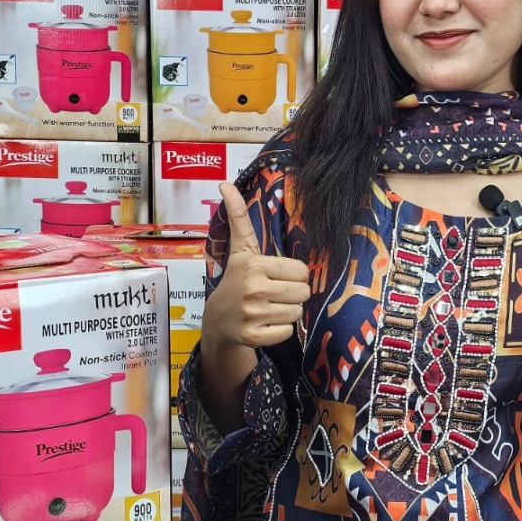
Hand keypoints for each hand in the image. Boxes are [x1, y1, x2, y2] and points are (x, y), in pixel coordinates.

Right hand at [203, 182, 311, 352]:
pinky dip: (279, 330)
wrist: (218, 319)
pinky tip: (263, 323)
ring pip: (297, 312)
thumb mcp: (240, 249)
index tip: (276, 277)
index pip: (302, 272)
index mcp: (254, 265)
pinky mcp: (253, 336)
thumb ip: (239, 217)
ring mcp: (252, 315)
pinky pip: (287, 331)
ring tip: (267, 307)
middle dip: (292, 294)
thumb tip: (225, 183)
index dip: (293, 276)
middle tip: (273, 294)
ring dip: (286, 311)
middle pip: (303, 293)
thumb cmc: (237, 280)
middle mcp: (253, 289)